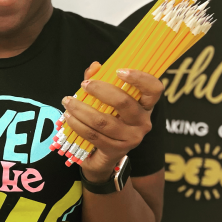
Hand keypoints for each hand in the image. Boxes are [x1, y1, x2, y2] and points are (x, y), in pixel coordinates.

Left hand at [62, 62, 162, 178]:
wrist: (104, 154)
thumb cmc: (108, 118)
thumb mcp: (105, 98)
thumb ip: (99, 80)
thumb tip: (94, 66)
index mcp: (145, 105)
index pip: (154, 89)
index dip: (140, 78)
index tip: (119, 71)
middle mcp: (142, 121)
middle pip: (124, 102)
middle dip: (100, 90)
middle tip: (84, 85)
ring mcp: (131, 138)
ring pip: (103, 121)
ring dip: (81, 109)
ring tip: (68, 102)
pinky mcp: (116, 150)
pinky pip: (94, 135)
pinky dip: (78, 124)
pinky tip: (69, 117)